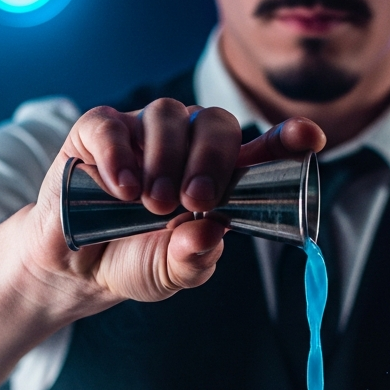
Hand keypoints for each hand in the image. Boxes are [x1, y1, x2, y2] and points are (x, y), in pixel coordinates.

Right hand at [19, 101, 324, 320]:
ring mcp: (142, 134)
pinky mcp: (97, 132)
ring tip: (153, 206)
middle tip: (195, 201)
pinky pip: (112, 124)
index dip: (286, 140)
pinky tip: (123, 189)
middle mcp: (185, 146)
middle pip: (215, 124)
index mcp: (216, 177)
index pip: (259, 150)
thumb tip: (211, 232)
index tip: (310, 139)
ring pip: (167, 116)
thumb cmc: (136, 261)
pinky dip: (120, 154)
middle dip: (212, 160)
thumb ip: (195, 259)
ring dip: (166, 160)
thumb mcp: (173, 272)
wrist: (78, 270)